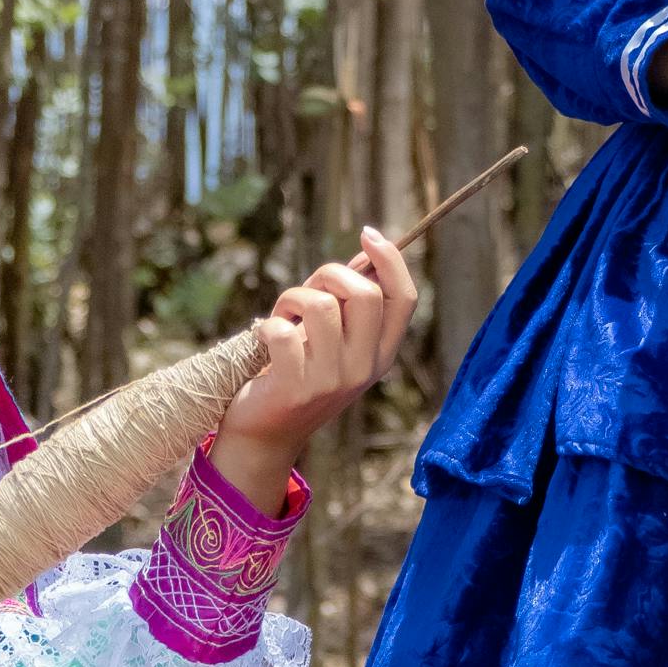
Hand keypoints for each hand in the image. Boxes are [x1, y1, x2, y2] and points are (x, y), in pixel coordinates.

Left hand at [209, 227, 418, 513]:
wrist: (264, 433)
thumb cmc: (296, 373)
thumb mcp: (333, 339)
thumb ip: (350, 301)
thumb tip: (368, 252)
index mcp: (381, 354)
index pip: (404, 299)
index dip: (390, 260)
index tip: (367, 233)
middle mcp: (364, 369)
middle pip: (364, 294)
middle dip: (328, 275)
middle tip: (304, 292)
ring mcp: (332, 381)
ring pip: (320, 305)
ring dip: (291, 298)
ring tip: (282, 317)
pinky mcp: (296, 389)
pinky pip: (283, 331)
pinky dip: (267, 325)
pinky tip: (264, 338)